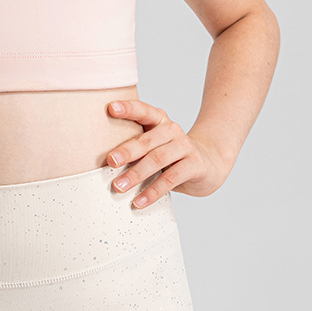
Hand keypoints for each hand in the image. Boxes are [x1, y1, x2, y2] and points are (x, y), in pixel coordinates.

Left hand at [106, 98, 227, 206]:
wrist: (209, 163)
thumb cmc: (171, 154)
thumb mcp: (155, 144)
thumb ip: (136, 147)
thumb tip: (103, 163)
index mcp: (159, 120)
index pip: (142, 110)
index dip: (127, 108)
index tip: (110, 108)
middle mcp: (172, 130)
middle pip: (147, 139)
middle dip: (127, 150)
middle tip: (110, 161)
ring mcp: (185, 146)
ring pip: (158, 159)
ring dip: (137, 174)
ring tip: (119, 187)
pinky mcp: (195, 165)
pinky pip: (171, 179)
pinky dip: (153, 192)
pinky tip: (139, 202)